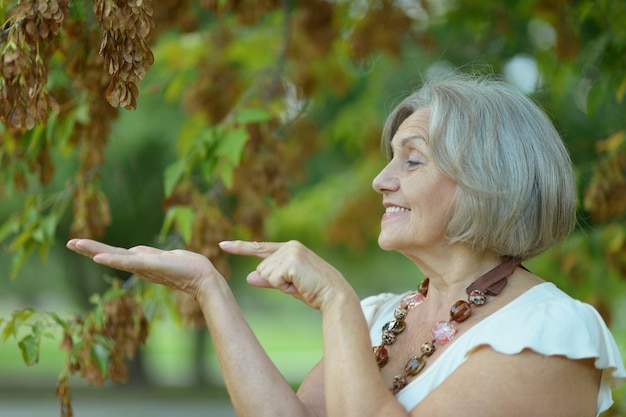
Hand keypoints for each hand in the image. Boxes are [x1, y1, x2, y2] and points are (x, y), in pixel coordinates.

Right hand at [66, 239, 221, 298]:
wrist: (204, 278)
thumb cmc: (188, 267)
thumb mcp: (164, 257)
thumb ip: (148, 255)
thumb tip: (134, 250)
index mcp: (142, 262)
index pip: (116, 253)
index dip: (98, 249)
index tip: (79, 243)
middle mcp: (139, 265)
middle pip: (110, 254)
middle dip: (89, 249)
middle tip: (68, 243)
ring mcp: (144, 266)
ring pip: (115, 257)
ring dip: (95, 250)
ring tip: (76, 245)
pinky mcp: (151, 266)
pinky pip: (129, 262)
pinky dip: (114, 260)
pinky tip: (99, 258)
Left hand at [219, 240, 352, 309]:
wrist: (335, 295)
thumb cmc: (314, 291)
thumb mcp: (288, 285)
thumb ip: (268, 279)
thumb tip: (248, 277)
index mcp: (289, 248)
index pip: (259, 248)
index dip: (240, 247)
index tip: (222, 245)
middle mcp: (289, 246)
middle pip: (261, 268)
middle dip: (275, 282)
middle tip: (298, 285)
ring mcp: (290, 251)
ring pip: (265, 274)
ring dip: (280, 285)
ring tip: (300, 285)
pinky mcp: (291, 261)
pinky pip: (272, 279)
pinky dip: (284, 287)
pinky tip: (300, 285)